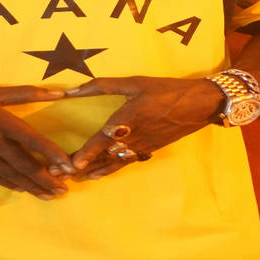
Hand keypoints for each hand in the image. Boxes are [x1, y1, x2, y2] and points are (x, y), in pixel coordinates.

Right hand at [0, 85, 74, 198]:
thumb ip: (24, 92)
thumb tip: (57, 91)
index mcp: (0, 121)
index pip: (31, 139)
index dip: (51, 153)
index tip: (68, 165)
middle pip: (24, 164)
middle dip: (46, 180)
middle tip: (65, 190)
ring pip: (12, 175)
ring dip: (33, 187)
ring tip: (51, 195)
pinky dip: (12, 185)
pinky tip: (23, 190)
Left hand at [60, 76, 222, 179]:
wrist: (198, 104)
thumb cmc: (164, 90)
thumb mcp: (134, 83)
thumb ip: (102, 86)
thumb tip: (72, 89)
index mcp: (128, 119)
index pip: (102, 140)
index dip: (86, 153)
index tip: (72, 165)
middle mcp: (134, 137)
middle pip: (104, 156)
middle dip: (83, 166)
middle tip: (61, 175)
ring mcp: (143, 146)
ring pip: (114, 162)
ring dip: (94, 169)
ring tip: (75, 177)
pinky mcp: (150, 149)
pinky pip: (126, 162)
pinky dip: (111, 169)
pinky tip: (99, 173)